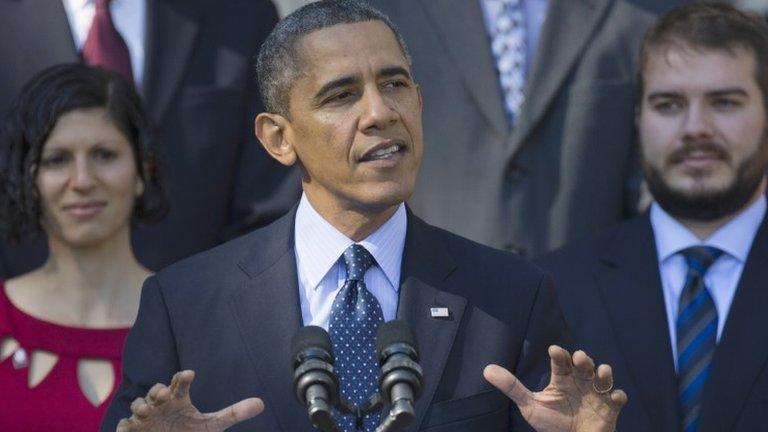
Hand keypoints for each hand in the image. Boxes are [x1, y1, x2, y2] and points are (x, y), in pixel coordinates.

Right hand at [116, 370, 263, 431]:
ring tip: (148, 410)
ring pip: (139, 404)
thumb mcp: (212, 426)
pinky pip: (125, 426)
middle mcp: (160, 404)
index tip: (190, 374)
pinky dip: (127, 425)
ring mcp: (145, 417)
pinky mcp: (132, 431)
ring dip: (141, 405)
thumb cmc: (188, 431)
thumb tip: (261, 403)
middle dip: (159, 390)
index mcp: (178, 398)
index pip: (180, 382)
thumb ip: (234, 414)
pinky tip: (130, 427)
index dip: (183, 377)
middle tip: (164, 395)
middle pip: (157, 390)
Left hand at [484, 345, 626, 431]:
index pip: (561, 362)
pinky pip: (618, 398)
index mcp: (563, 379)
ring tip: (600, 372)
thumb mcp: (530, 406)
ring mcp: (596, 394)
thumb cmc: (552, 424)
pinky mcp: (610, 408)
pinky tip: (615, 397)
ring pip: (603, 377)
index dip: (559, 355)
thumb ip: (512, 387)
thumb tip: (486, 369)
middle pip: (583, 365)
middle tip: (579, 358)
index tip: (553, 350)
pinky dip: (618, 396)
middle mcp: (580, 382)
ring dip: (604, 373)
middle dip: (583, 359)